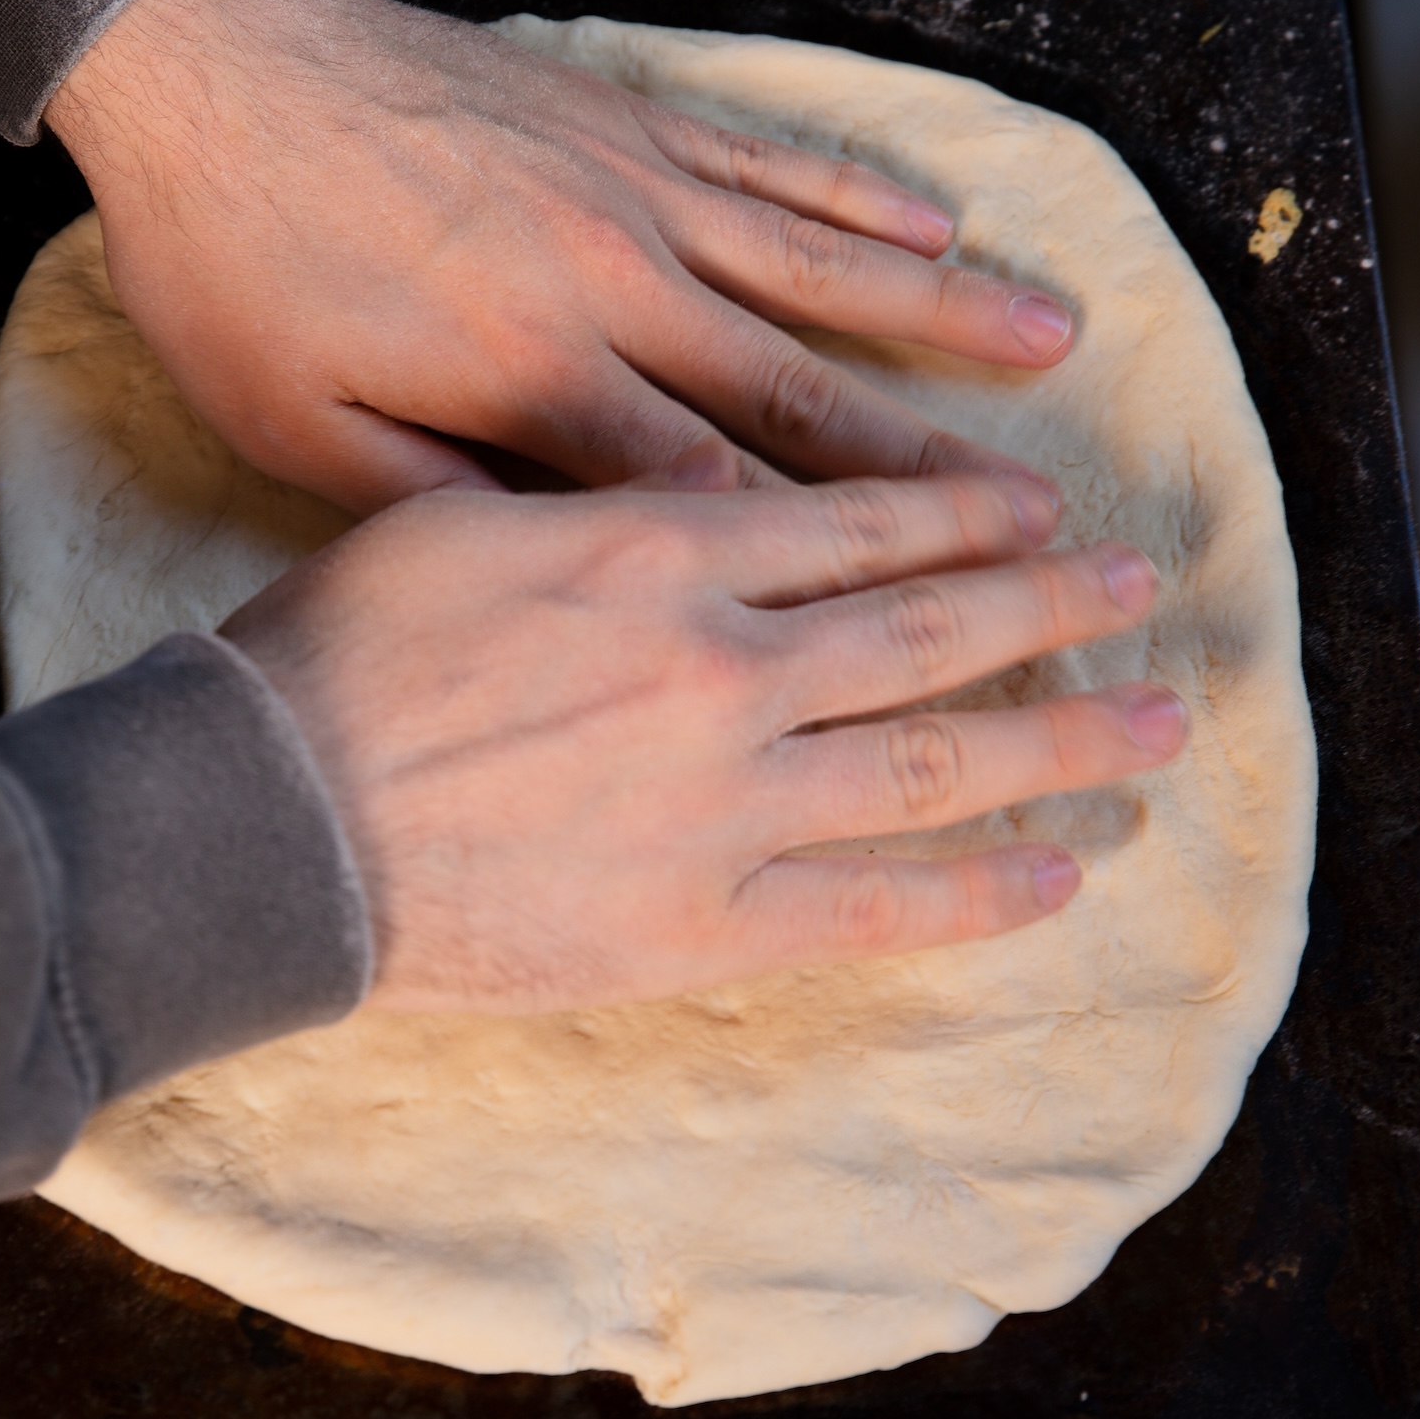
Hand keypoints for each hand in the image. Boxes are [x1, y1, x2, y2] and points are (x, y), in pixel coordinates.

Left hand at [46, 0, 1077, 515]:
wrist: (210, 69)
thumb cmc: (237, 267)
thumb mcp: (299, 428)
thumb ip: (437, 503)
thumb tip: (563, 566)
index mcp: (535, 380)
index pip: (710, 488)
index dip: (827, 563)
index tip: (930, 610)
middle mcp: (613, 283)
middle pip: (800, 387)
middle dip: (930, 461)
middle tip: (1042, 510)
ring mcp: (631, 190)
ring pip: (819, 264)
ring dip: (942, 310)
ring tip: (1052, 341)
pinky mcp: (622, 119)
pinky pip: (769, 161)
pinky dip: (858, 193)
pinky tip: (934, 219)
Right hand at [219, 452, 1186, 1012]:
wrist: (265, 816)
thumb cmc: (333, 657)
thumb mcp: (456, 520)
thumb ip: (594, 512)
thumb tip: (688, 497)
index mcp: (663, 554)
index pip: (857, 523)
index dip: (960, 509)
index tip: (1033, 503)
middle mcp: (727, 666)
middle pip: (931, 626)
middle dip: (1049, 601)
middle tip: (1135, 587)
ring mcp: (730, 800)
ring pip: (936, 758)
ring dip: (1060, 735)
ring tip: (1154, 724)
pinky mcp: (706, 921)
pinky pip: (875, 906)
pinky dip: (976, 889)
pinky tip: (1057, 872)